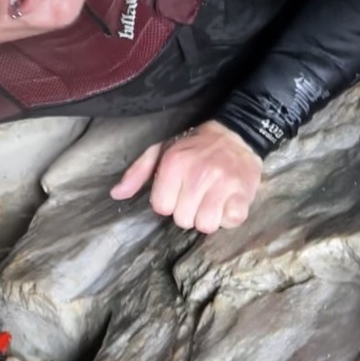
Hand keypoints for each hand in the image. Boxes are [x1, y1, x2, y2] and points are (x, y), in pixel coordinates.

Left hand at [109, 120, 261, 233]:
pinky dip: (228, 217)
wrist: (236, 135)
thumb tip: (116, 194)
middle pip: (183, 220)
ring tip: (211, 200)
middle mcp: (198, 174)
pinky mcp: (243, 193)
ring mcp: (223, 184)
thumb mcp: (161, 150)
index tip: (178, 191)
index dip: (169, 203)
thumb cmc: (194, 146)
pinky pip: (230, 222)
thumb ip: (138, 172)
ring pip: (206, 225)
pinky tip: (227, 202)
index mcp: (174, 164)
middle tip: (197, 195)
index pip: (161, 207)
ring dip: (208, 217)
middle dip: (188, 211)